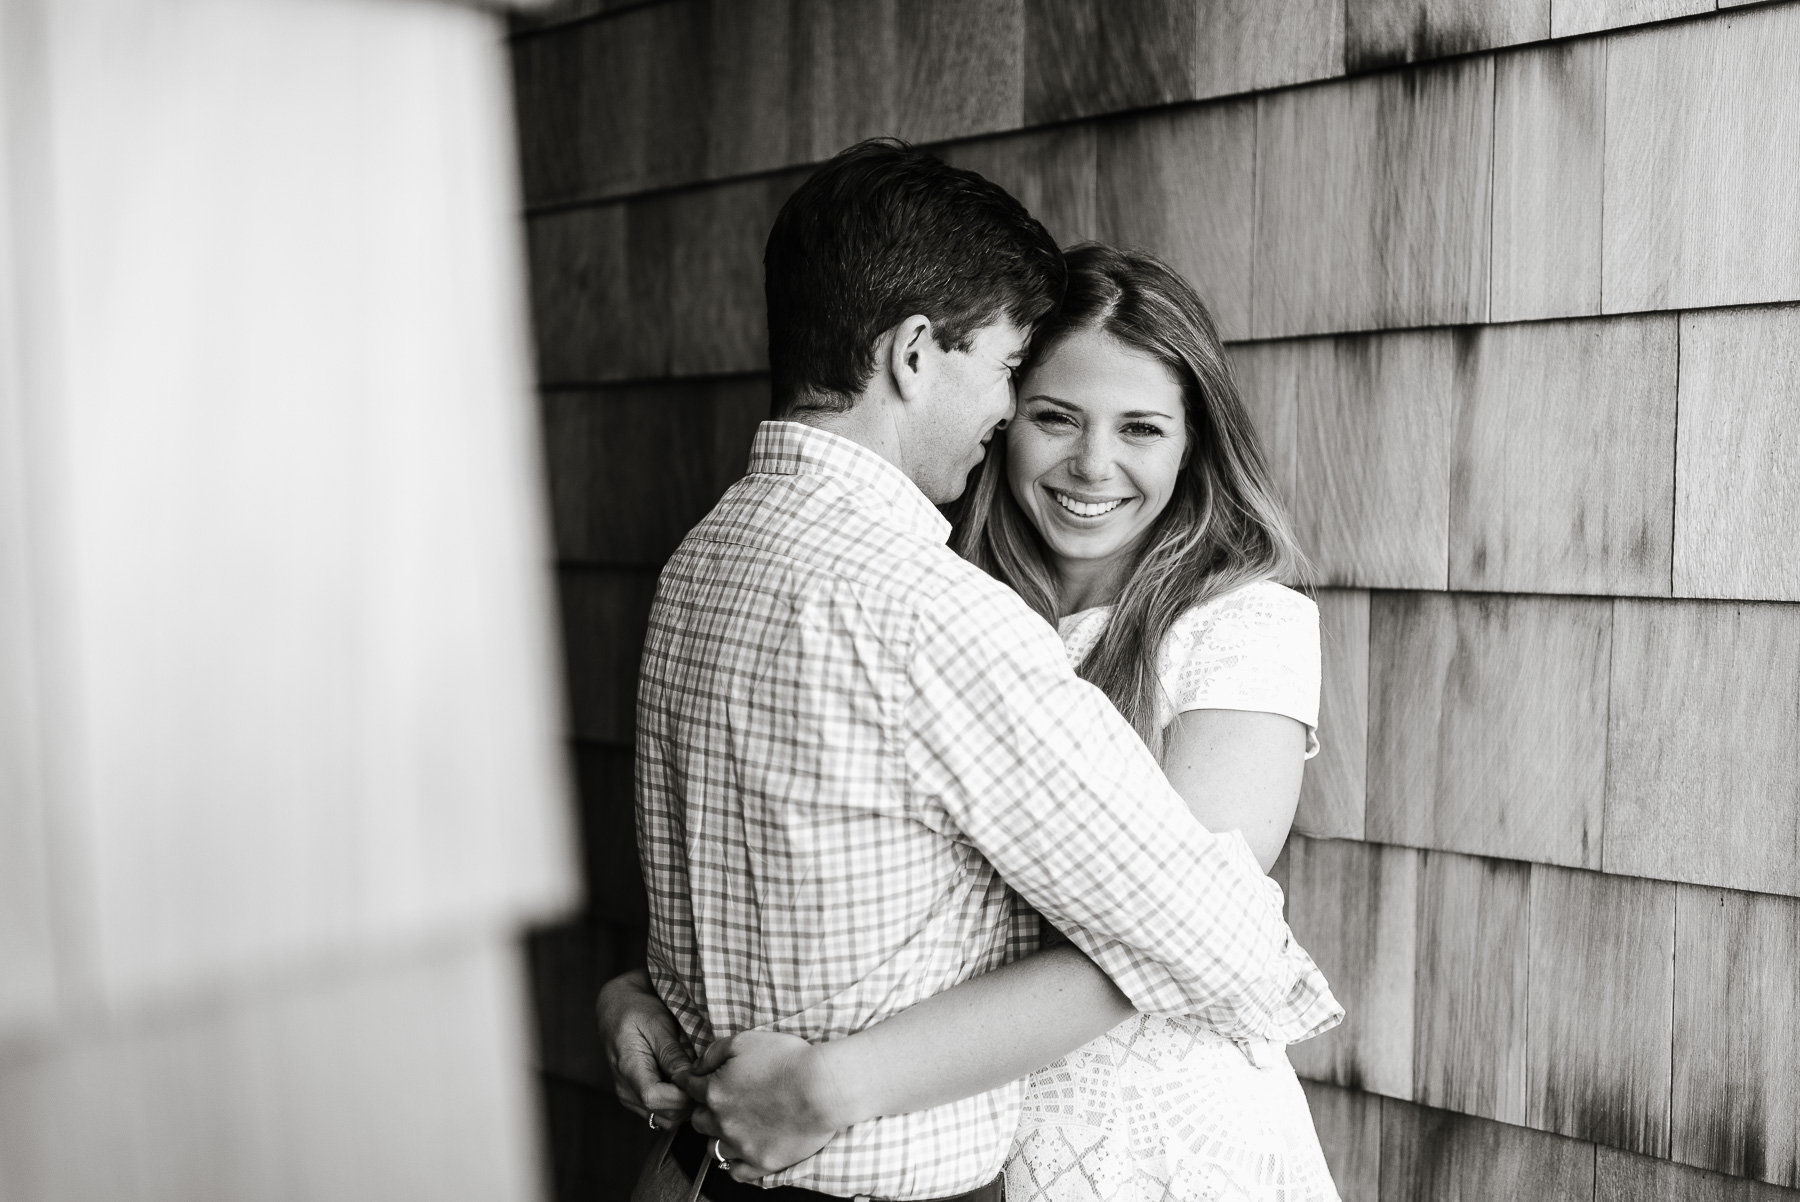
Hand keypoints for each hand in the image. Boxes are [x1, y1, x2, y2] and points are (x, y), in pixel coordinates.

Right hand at [596, 968, 694, 1127]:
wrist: (615, 1009)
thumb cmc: (637, 1010)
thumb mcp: (657, 1023)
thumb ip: (672, 1053)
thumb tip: (690, 1078)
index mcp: (628, 1069)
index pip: (655, 1099)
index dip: (682, 1095)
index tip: (700, 1078)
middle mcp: (626, 1091)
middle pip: (664, 1114)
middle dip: (689, 1101)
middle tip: (704, 1077)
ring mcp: (629, 1098)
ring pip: (665, 1120)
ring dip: (685, 1106)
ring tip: (696, 1080)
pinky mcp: (636, 1100)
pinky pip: (661, 1114)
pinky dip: (677, 1105)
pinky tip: (685, 1084)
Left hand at [681, 1030, 856, 1182]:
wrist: (822, 1088)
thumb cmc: (788, 1060)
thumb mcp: (746, 1041)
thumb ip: (714, 1052)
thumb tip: (697, 1066)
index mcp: (715, 1091)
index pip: (690, 1088)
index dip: (692, 1082)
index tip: (694, 1081)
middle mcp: (722, 1122)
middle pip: (698, 1120)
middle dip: (705, 1110)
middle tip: (720, 1103)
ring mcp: (741, 1145)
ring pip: (713, 1148)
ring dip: (718, 1138)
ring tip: (733, 1129)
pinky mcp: (762, 1162)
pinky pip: (736, 1173)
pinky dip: (736, 1163)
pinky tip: (743, 1152)